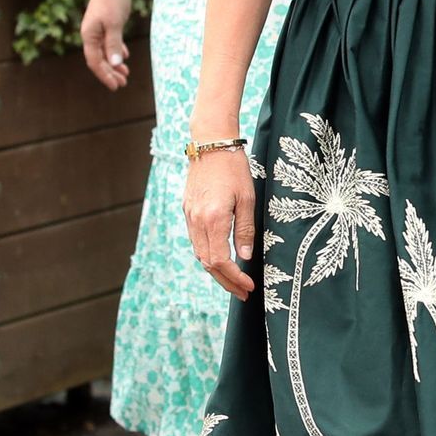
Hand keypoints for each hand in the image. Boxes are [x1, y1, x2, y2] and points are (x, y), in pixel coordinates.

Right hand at [81, 0, 133, 89]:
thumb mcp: (115, 24)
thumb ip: (114, 44)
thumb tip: (114, 64)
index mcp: (89, 35)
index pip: (95, 61)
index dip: (105, 75)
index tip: (116, 86)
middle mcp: (90, 33)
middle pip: (99, 58)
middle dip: (110, 72)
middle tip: (123, 83)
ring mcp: (98, 27)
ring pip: (104, 50)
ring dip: (114, 63)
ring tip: (125, 73)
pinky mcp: (106, 21)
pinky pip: (109, 41)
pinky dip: (116, 50)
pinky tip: (124, 56)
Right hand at [184, 149, 257, 299]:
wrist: (210, 143)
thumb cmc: (234, 167)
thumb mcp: (247, 198)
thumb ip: (245, 230)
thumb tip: (244, 258)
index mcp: (213, 219)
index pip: (220, 261)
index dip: (234, 278)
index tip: (248, 286)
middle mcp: (196, 221)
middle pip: (207, 263)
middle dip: (225, 281)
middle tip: (243, 293)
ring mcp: (189, 216)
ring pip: (199, 253)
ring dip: (216, 271)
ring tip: (234, 281)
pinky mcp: (187, 210)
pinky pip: (196, 240)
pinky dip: (208, 254)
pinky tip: (221, 259)